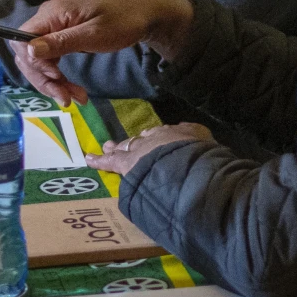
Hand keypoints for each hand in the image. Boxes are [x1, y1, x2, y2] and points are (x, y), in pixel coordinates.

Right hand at [11, 0, 195, 104]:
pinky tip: (73, 90)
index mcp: (53, 13)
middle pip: (28, 55)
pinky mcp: (63, 35)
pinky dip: (59, 77)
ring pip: (39, 61)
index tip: (56, 77)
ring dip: (53, 83)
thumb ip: (62, 42)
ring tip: (75, 98)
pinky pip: (51, 59)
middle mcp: (48, 18)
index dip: (34, 64)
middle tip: (66, 99)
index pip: (22, 41)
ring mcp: (55, 27)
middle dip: (44, 80)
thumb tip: (30, 51)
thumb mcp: (95, 34)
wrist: (144, 11)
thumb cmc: (123, 20)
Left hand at [85, 123, 213, 174]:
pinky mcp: (127, 162)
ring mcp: (141, 148)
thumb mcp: (208, 146)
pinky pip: (110, 161)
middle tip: (134, 143)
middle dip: (138, 142)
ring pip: (127, 146)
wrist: (185, 160)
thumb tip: (200, 142)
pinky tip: (89, 158)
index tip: (160, 145)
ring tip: (109, 146)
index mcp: (178, 134)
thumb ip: (201, 143)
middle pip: (145, 139)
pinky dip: (99, 160)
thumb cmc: (202, 157)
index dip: (161, 142)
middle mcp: (158, 137)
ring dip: (119, 147)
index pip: (166, 136)